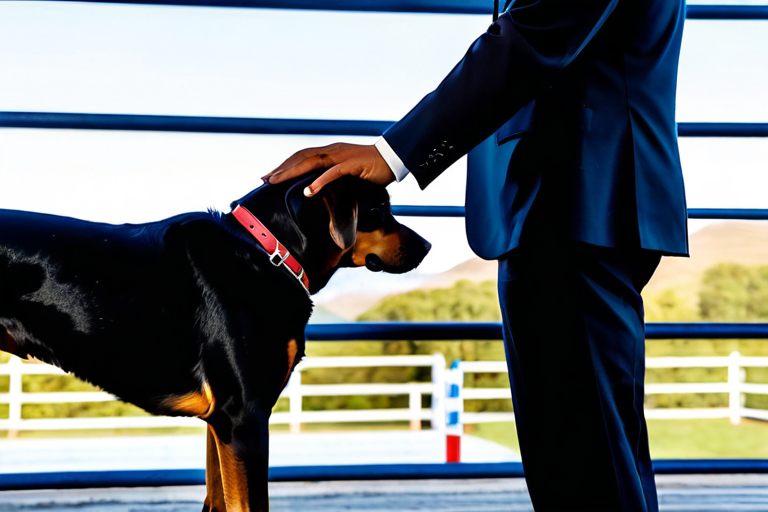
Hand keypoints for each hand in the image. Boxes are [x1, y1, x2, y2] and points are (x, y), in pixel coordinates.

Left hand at [262, 143, 394, 196]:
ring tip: (275, 182)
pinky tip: (307, 191)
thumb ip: (335, 177)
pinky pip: (332, 173)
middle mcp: (332, 150)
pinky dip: (318, 182)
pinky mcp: (351, 164)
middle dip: (281, 168)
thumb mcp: (349, 172)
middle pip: (300, 157)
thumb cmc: (373, 168)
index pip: (302, 156)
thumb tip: (322, 189)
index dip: (285, 165)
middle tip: (265, 179)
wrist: (394, 158)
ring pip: (310, 162)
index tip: (271, 176)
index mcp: (330, 152)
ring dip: (291, 172)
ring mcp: (341, 156)